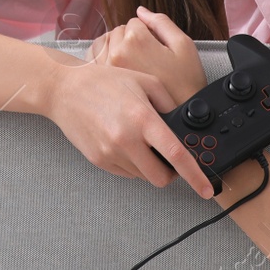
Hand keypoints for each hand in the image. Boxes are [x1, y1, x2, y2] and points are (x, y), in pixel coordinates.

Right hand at [42, 60, 216, 198]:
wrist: (63, 90)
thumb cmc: (102, 82)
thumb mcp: (144, 81)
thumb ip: (169, 103)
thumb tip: (183, 127)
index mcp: (142, 118)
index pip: (176, 155)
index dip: (195, 175)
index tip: (207, 188)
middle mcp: (126, 140)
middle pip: (161, 178)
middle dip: (171, 173)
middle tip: (168, 158)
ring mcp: (110, 153)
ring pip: (143, 177)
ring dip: (148, 166)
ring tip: (138, 141)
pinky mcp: (99, 161)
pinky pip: (126, 173)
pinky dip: (132, 164)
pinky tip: (123, 143)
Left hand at [88, 8, 207, 110]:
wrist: (179, 120)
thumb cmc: (185, 84)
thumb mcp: (183, 46)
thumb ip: (161, 23)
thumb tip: (141, 11)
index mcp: (136, 40)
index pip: (135, 22)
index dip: (147, 32)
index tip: (154, 46)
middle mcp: (117, 52)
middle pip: (118, 31)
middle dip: (130, 39)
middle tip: (146, 57)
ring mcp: (107, 67)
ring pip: (104, 43)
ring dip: (115, 47)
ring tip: (132, 63)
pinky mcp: (102, 82)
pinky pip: (94, 59)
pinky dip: (103, 59)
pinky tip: (117, 69)